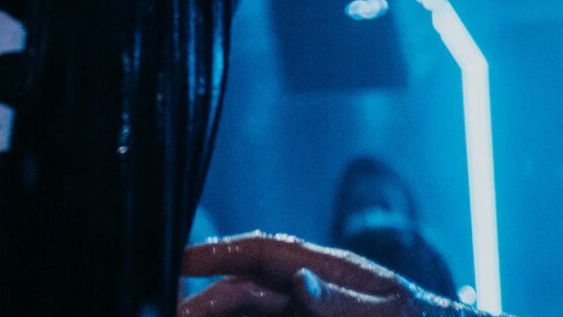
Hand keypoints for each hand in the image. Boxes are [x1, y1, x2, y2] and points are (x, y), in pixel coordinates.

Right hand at [180, 234, 450, 316]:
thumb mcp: (389, 313)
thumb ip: (342, 302)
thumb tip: (299, 280)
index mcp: (326, 268)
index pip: (262, 252)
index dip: (218, 252)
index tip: (180, 260)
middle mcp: (309, 290)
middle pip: (246, 290)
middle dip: (208, 299)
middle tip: (173, 312)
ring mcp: (307, 312)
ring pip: (252, 312)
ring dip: (220, 315)